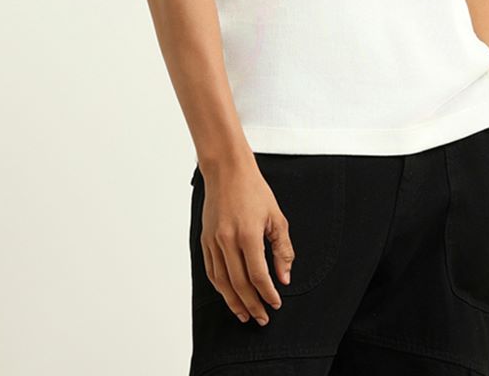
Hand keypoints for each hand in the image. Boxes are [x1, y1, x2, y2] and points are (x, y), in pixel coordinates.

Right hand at [198, 159, 294, 325]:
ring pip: (222, 282)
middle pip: (239, 284)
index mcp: (248, 234)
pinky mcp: (205, 240)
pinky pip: (211, 271)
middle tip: (262, 318)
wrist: (227, 171)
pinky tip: (229, 295)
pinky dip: (220, 287)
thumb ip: (282, 249)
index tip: (276, 303)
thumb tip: (284, 277)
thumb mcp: (276, 217)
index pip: (258, 275)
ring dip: (234, 302)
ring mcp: (213, 241)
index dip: (267, 293)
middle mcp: (227, 240)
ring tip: (245, 315)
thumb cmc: (253, 190)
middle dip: (252, 305)